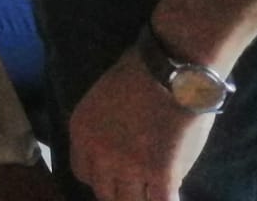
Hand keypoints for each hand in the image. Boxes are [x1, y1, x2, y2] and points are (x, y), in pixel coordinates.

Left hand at [69, 53, 214, 200]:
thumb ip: (105, 127)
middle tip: (137, 187)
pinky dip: (168, 200)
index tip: (115, 175)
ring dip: (143, 197)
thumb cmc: (141, 71)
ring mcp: (130, 166)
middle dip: (121, 191)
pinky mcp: (161, 175)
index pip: (82, 172)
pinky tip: (174, 193)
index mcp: (82, 131)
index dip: (101, 176)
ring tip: (155, 189)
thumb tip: (117, 145)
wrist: (173, 69)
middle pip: (105, 192)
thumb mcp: (104, 97)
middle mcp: (100, 153)